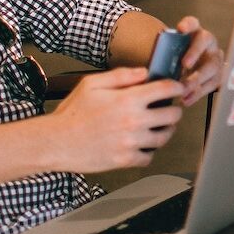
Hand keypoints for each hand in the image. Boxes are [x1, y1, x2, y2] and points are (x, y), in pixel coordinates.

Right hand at [46, 67, 184, 170]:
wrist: (56, 142)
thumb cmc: (72, 112)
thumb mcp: (92, 84)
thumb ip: (122, 76)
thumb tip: (144, 73)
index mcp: (127, 100)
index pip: (165, 90)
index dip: (176, 86)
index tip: (177, 87)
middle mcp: (133, 121)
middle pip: (172, 115)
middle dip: (174, 109)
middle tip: (170, 108)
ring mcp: (130, 142)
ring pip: (164, 137)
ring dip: (166, 130)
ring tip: (161, 126)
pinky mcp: (125, 160)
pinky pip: (149, 157)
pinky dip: (150, 151)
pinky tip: (143, 144)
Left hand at [174, 16, 223, 105]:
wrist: (194, 68)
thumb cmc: (178, 59)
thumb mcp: (173, 53)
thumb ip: (168, 56)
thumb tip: (154, 68)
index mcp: (195, 31)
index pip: (193, 23)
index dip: (188, 24)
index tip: (181, 29)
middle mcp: (208, 42)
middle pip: (205, 42)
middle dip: (195, 53)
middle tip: (184, 64)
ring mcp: (216, 57)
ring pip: (212, 65)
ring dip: (197, 78)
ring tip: (184, 89)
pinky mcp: (219, 74)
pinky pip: (212, 84)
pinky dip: (198, 93)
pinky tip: (187, 100)